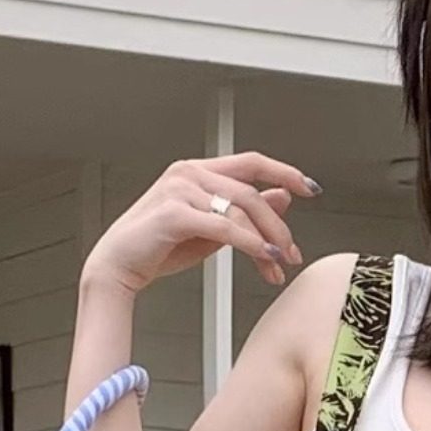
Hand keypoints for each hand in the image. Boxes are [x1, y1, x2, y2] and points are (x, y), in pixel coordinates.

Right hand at [84, 150, 316, 297]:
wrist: (119, 267)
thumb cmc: (160, 247)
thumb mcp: (213, 229)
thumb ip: (245, 212)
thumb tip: (285, 197)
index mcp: (198, 171)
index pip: (251, 162)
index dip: (285, 171)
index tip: (311, 188)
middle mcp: (188, 173)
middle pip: (251, 192)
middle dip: (278, 225)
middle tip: (291, 253)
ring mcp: (179, 190)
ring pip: (240, 210)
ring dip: (266, 241)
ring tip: (277, 265)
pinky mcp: (173, 214)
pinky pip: (223, 227)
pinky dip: (249, 244)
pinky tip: (263, 257)